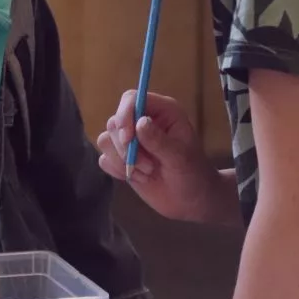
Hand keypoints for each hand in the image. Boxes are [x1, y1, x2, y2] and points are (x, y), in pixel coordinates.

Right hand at [97, 91, 227, 223]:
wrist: (190, 200)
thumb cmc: (193, 174)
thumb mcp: (181, 157)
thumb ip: (159, 140)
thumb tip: (139, 123)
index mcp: (162, 112)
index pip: (132, 99)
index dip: (124, 114)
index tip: (127, 138)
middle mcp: (143, 121)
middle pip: (115, 122)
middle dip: (126, 147)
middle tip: (148, 166)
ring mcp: (130, 140)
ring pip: (106, 140)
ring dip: (122, 160)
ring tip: (147, 172)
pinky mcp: (120, 158)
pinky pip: (104, 159)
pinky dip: (117, 170)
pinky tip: (138, 178)